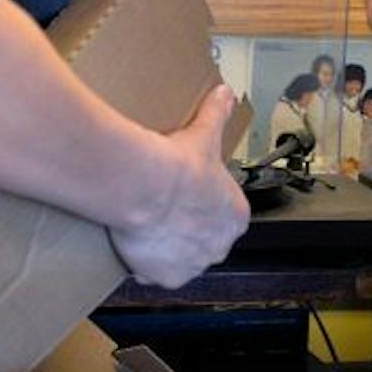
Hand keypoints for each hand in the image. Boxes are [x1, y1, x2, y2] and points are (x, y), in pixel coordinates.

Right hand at [108, 86, 249, 288]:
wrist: (145, 185)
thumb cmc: (177, 164)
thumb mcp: (204, 134)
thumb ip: (218, 114)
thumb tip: (225, 93)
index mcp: (235, 217)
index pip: (224, 217)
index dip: (202, 206)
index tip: (184, 196)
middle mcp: (220, 246)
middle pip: (203, 241)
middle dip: (186, 229)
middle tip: (163, 209)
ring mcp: (194, 264)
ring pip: (181, 259)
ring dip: (168, 248)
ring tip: (147, 225)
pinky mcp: (167, 278)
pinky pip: (156, 274)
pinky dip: (147, 264)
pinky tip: (136, 243)